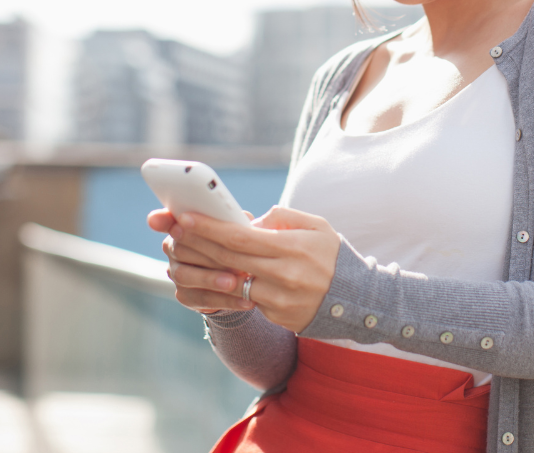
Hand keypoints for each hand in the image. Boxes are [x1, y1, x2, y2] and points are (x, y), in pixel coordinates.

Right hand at [148, 208, 253, 313]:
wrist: (238, 276)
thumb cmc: (238, 243)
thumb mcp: (240, 228)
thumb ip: (238, 222)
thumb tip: (248, 221)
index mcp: (183, 226)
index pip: (166, 219)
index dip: (161, 219)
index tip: (156, 219)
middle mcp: (174, 249)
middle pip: (180, 249)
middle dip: (204, 253)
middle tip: (226, 256)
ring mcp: (177, 273)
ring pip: (186, 276)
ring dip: (211, 279)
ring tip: (234, 282)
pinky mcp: (186, 296)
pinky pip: (203, 299)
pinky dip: (226, 300)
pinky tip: (246, 301)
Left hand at [150, 206, 340, 332]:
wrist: (358, 299)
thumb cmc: (333, 255)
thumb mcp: (316, 226)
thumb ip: (281, 217)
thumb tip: (248, 221)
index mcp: (291, 248)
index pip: (240, 237)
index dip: (209, 228)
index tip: (186, 218)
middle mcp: (283, 275)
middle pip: (229, 259)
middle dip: (198, 244)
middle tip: (175, 231)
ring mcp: (279, 300)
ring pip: (233, 282)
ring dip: (208, 268)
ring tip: (189, 254)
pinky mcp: (278, 317)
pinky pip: (248, 299)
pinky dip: (232, 287)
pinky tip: (218, 276)